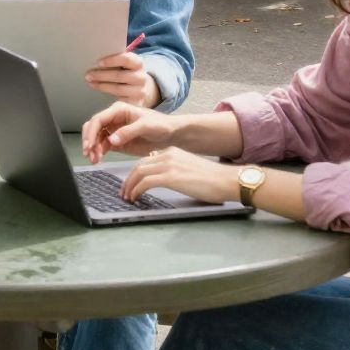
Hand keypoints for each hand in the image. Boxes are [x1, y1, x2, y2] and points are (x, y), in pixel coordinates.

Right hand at [81, 101, 176, 163]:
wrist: (170, 135)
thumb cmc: (160, 124)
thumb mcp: (145, 126)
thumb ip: (128, 132)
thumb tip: (111, 140)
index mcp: (119, 110)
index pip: (99, 119)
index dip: (91, 132)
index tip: (89, 145)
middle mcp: (114, 119)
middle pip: (93, 127)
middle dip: (89, 140)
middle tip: (89, 153)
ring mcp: (114, 130)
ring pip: (96, 138)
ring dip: (92, 149)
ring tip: (95, 160)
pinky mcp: (117, 142)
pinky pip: (103, 146)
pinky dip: (98, 153)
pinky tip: (98, 159)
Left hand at [85, 53, 159, 107]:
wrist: (142, 88)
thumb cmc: (128, 72)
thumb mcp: (126, 64)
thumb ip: (116, 60)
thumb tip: (96, 60)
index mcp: (138, 63)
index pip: (126, 59)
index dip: (112, 60)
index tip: (98, 62)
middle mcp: (141, 77)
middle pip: (119, 75)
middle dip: (101, 75)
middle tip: (88, 74)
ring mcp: (139, 91)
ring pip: (117, 89)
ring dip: (101, 86)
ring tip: (91, 83)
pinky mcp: (135, 103)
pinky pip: (119, 100)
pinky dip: (107, 95)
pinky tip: (99, 91)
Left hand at [118, 148, 240, 206]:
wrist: (225, 180)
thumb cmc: (212, 179)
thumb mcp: (189, 168)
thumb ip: (175, 169)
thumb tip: (163, 179)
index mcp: (172, 151)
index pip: (146, 160)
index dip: (135, 172)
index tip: (131, 183)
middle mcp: (168, 154)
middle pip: (139, 165)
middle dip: (128, 179)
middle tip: (124, 191)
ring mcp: (169, 165)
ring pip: (139, 172)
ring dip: (130, 185)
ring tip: (127, 197)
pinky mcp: (171, 177)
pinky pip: (146, 182)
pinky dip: (137, 190)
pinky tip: (136, 198)